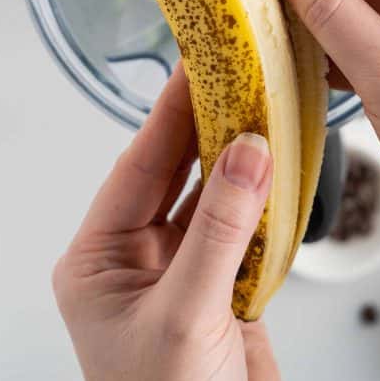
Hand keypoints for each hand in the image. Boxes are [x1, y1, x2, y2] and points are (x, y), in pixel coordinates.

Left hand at [53, 65, 284, 380]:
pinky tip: (278, 165)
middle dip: (206, 124)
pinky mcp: (223, 283)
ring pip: (209, 193)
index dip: (170, 113)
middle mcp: (137, 259)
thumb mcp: (186, 316)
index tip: (199, 65)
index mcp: (101, 261)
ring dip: (238, 156)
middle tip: (237, 73)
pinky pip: (242, 223)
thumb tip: (246, 153)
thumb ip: (219, 229)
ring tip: (262, 107)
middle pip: (173, 171)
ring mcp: (181, 269)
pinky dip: (264, 196)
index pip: (137, 166)